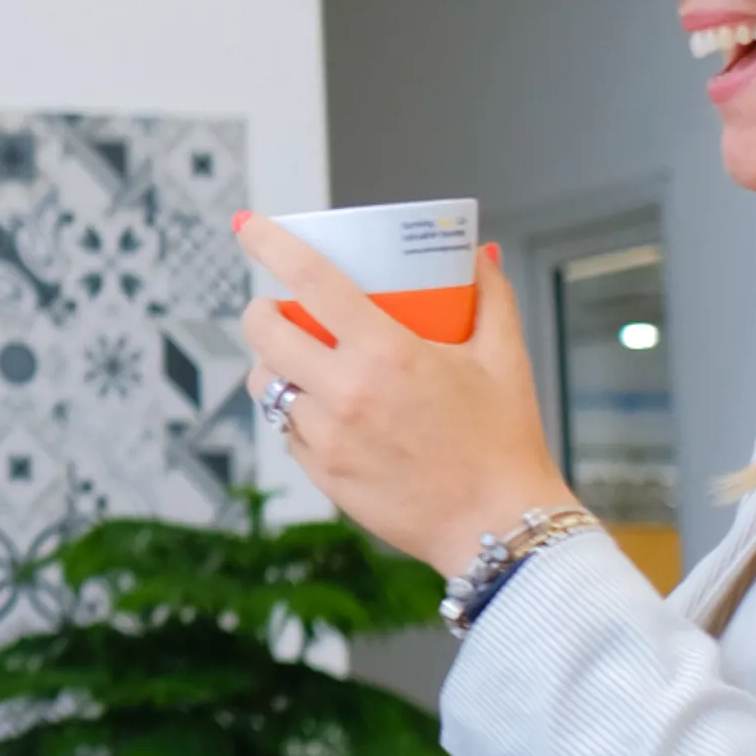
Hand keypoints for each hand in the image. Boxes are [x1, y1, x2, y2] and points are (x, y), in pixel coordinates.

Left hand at [236, 217, 575, 575]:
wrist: (498, 529)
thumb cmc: (504, 442)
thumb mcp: (505, 358)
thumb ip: (492, 298)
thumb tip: (482, 253)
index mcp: (386, 352)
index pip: (310, 280)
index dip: (270, 245)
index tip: (249, 226)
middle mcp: (346, 391)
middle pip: (264, 331)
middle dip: (262, 310)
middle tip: (279, 308)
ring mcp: (327, 435)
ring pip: (265, 384)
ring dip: (273, 365)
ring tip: (300, 361)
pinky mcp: (321, 473)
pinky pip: (287, 429)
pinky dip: (296, 412)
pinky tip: (324, 410)